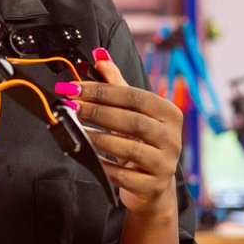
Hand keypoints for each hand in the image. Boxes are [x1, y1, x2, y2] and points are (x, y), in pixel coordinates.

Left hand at [61, 48, 182, 216]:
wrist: (152, 183)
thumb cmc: (139, 141)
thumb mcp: (132, 112)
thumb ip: (117, 84)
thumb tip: (99, 56)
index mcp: (170, 113)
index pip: (134, 97)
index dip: (102, 91)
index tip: (75, 88)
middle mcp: (173, 138)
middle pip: (132, 121)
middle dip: (97, 112)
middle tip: (70, 106)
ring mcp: (166, 164)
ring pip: (129, 149)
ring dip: (98, 137)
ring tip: (76, 129)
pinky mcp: (154, 186)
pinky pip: (123, 175)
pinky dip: (103, 165)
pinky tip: (86, 156)